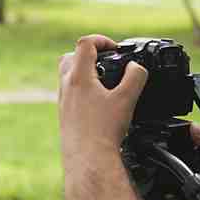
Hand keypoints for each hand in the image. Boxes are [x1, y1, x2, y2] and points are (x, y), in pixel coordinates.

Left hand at [58, 35, 147, 174]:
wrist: (88, 159)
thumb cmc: (103, 131)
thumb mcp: (126, 99)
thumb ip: (135, 77)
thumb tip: (136, 67)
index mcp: (79, 77)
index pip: (85, 43)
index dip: (102, 40)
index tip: (116, 49)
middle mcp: (67, 87)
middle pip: (71, 56)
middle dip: (89, 54)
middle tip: (106, 62)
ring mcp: (63, 101)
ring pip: (68, 76)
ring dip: (85, 72)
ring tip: (105, 82)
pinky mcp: (64, 115)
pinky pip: (70, 93)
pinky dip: (83, 90)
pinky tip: (99, 103)